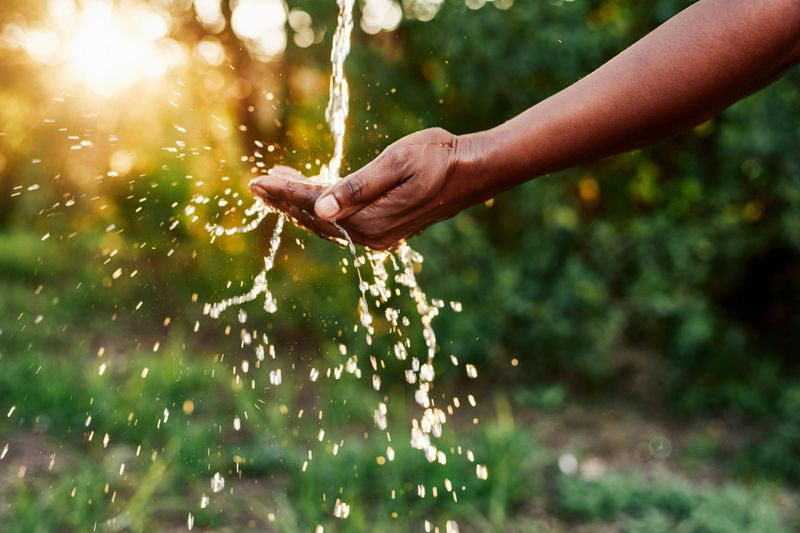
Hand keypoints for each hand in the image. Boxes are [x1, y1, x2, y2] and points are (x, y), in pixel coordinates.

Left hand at [249, 128, 486, 250]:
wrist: (473, 170)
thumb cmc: (438, 157)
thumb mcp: (396, 163)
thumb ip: (357, 187)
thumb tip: (319, 207)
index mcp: (370, 220)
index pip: (313, 206)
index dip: (283, 193)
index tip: (255, 180)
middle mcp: (371, 235)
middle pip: (314, 219)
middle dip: (284, 201)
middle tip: (256, 184)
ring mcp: (378, 235)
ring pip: (326, 223)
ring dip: (299, 204)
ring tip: (276, 185)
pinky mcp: (384, 229)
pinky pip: (341, 222)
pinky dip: (320, 207)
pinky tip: (311, 193)